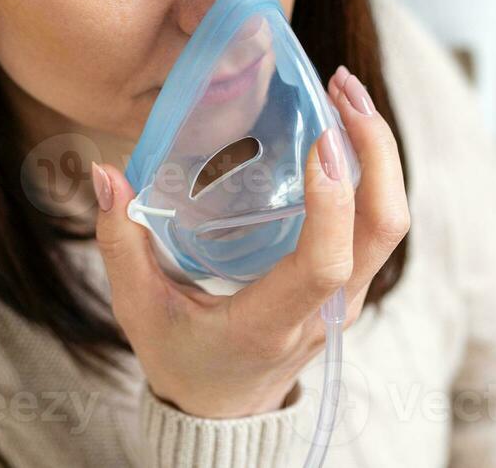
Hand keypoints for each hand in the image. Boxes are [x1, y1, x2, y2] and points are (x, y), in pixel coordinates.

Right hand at [91, 65, 409, 418]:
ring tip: (346, 93)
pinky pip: (377, 221)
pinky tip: (339, 127)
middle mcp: (325, 310)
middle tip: (342, 89)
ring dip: (379, 152)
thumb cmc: (180, 355)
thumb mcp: (138, 308)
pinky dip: (370, 169)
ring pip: (390, 222)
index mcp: (272, 322)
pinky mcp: (351, 280)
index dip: (332, 205)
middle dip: (375, 151)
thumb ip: (121, 242)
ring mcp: (348, 297)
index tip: (320, 144)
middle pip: (383, 229)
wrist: (223, 406)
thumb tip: (105, 173)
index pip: (324, 266)